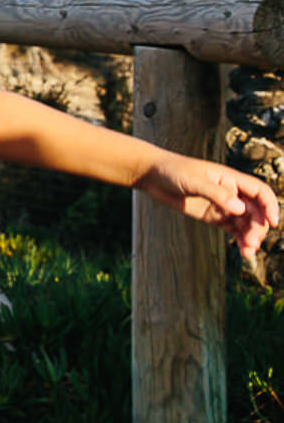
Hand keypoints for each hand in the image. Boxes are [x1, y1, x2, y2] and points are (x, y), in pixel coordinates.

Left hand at [136, 153, 278, 259]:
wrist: (151, 175)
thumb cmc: (172, 171)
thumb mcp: (192, 181)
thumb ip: (216, 194)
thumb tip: (239, 209)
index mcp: (230, 178)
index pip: (260, 192)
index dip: (270, 206)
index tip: (273, 222)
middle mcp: (231, 192)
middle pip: (255, 211)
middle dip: (258, 227)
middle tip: (252, 242)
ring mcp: (222, 205)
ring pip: (246, 223)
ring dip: (251, 236)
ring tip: (248, 252)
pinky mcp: (212, 216)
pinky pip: (233, 229)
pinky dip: (241, 239)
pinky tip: (244, 251)